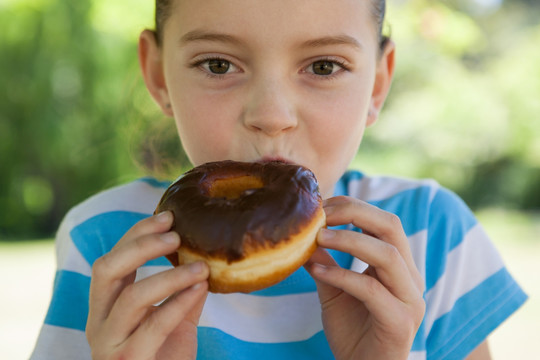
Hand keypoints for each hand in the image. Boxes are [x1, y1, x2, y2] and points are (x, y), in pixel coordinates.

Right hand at [86, 211, 209, 359]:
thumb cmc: (163, 357)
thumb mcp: (174, 320)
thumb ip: (184, 293)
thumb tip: (203, 261)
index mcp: (105, 306)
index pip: (112, 259)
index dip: (136, 234)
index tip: (167, 216)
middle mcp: (99, 321)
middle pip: (107, 269)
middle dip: (141, 245)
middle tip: (176, 234)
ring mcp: (110, 343)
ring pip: (132, 296)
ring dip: (170, 275)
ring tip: (200, 266)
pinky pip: (155, 325)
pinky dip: (179, 302)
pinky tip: (199, 289)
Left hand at [305, 196, 424, 359]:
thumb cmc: (352, 331)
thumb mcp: (334, 291)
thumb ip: (325, 263)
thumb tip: (304, 236)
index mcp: (398, 266)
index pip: (383, 221)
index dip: (353, 207)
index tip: (321, 205)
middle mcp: (410, 277)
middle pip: (391, 227)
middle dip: (354, 213)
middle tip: (321, 214)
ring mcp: (410, 300)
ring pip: (388, 255)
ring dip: (350, 240)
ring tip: (318, 237)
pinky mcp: (400, 322)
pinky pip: (372, 291)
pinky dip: (343, 276)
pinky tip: (317, 272)